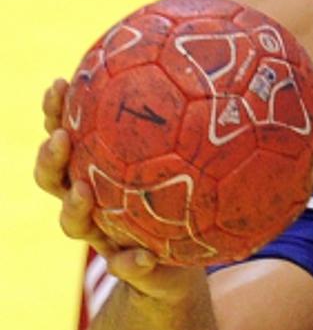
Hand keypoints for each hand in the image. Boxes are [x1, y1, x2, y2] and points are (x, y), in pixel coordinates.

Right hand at [34, 80, 203, 300]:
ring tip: (83, 193)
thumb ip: (206, 121)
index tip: (59, 84)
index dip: (56, 113)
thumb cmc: (189, 200)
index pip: (68, 134)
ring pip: (71, 222)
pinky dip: (130, 261)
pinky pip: (123, 266)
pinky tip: (143, 256)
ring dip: (73, 207)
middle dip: (50, 157)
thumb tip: (245, 62)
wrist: (184, 263)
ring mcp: (104, 234)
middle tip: (61, 137)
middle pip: (53, 176)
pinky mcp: (126, 267)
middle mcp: (93, 199)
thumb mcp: (198, 159)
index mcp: (102, 168)